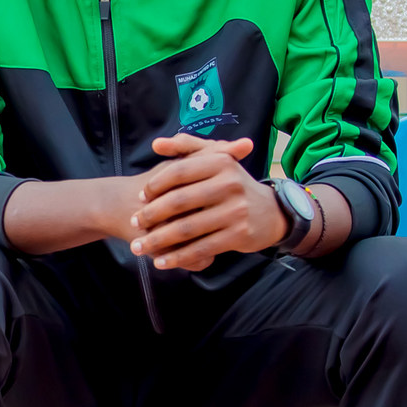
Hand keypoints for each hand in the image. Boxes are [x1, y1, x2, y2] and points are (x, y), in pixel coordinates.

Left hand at [128, 135, 286, 271]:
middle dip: (151, 214)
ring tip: (139, 247)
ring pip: (187, 228)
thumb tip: (156, 144)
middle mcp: (230, 184)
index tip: (141, 196)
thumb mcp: (216, 159)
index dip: (156, 185)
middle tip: (134, 222)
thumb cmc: (232, 184)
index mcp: (220, 163)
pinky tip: (161, 262)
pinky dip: (178, 257)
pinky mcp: (239, 235)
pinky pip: (201, 249)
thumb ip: (186, 146)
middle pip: (179, 201)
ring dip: (158, 240)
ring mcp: (236, 211)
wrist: (272, 213)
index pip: (179, 172)